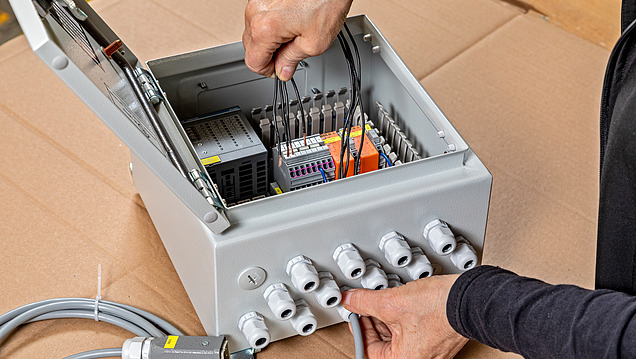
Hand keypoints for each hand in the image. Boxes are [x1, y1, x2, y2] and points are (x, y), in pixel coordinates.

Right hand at [243, 0, 352, 80]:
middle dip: (270, 54)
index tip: (280, 69)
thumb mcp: (315, 43)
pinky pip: (260, 16)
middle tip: (291, 52)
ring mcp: (257, 0)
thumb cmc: (327, 0)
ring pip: (254, 31)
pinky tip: (292, 20)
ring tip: (295, 32)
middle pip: (251, 47)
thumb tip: (283, 70)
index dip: (269, 71)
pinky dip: (272, 23)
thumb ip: (293, 59)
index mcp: (264, 28)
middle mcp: (255, 11)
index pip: (253, 62)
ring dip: (271, 38)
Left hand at [341, 275, 467, 358]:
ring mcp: (429, 351)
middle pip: (382, 344)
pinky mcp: (437, 340)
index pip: (367, 350)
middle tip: (367, 303)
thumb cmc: (439, 307)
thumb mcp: (391, 302)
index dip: (358, 328)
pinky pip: (411, 332)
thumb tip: (349, 300)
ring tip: (385, 299)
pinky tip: (401, 301)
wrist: (471, 297)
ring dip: (387, 318)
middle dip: (373, 321)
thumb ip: (365, 302)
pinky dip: (402, 317)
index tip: (355, 313)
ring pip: (397, 336)